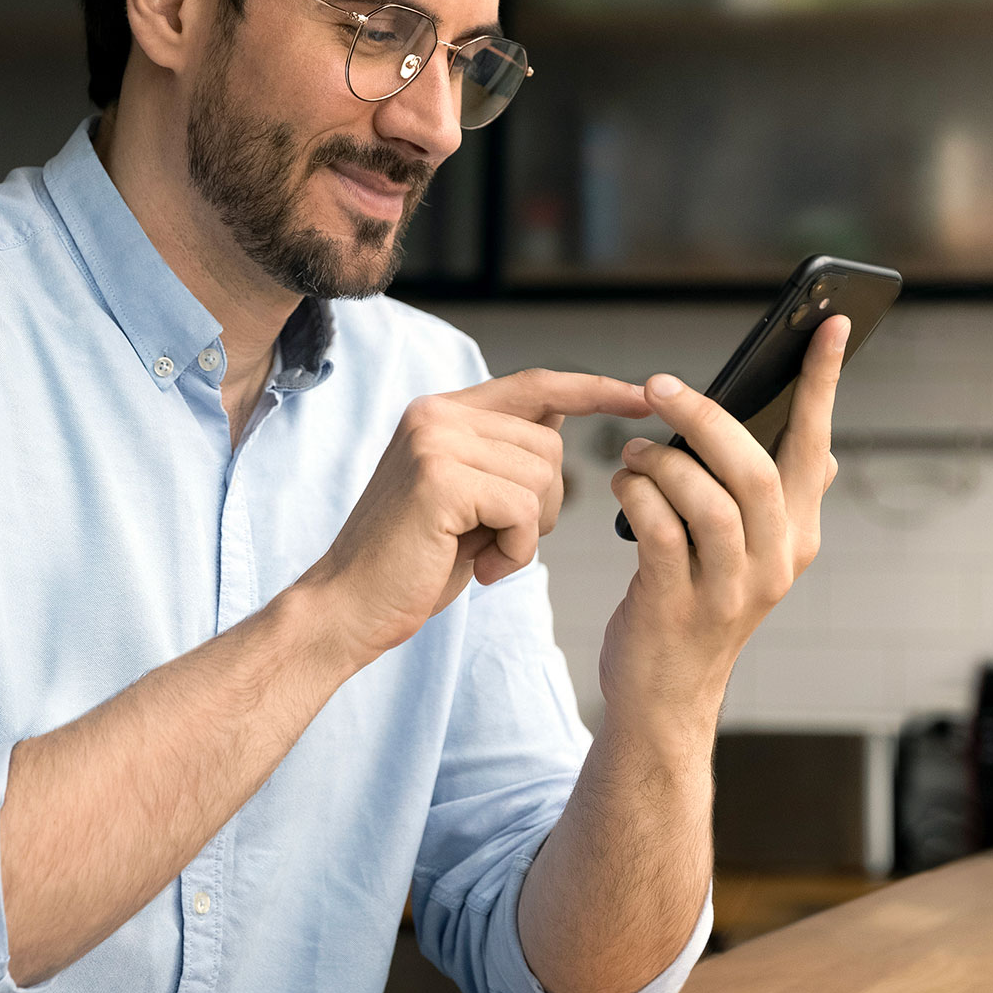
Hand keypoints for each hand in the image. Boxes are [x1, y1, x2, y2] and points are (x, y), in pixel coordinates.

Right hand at [304, 369, 649, 661]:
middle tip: (498, 541)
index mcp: (442, 411)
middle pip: (550, 444)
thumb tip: (560, 422)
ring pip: (543, 477)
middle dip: (545, 505)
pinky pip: (524, 510)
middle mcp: (436, 413)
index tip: (644, 396)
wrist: (347, 607)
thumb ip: (503, 455)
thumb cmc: (412, 562)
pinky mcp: (439, 478)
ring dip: (529, 532)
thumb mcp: (467, 497)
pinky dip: (516, 550)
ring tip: (481, 553)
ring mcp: (435, 440)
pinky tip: (478, 567)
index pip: (536, 385)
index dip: (595, 389)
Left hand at [602, 316, 847, 731]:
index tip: (833, 323)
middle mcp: (778, 560)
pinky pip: (658, 530)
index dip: (824, 382)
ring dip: (661, 462)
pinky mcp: (679, 603)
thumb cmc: (693, 600)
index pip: (817, 445)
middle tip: (660, 386)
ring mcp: (731, 588)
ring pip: (707, 499)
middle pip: (754, 468)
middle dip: (705, 417)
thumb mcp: (741, 550)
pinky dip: (635, 496)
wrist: (664, 695)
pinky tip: (621, 486)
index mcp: (799, 534)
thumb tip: (800, 440)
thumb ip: (764, 496)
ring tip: (633, 453)